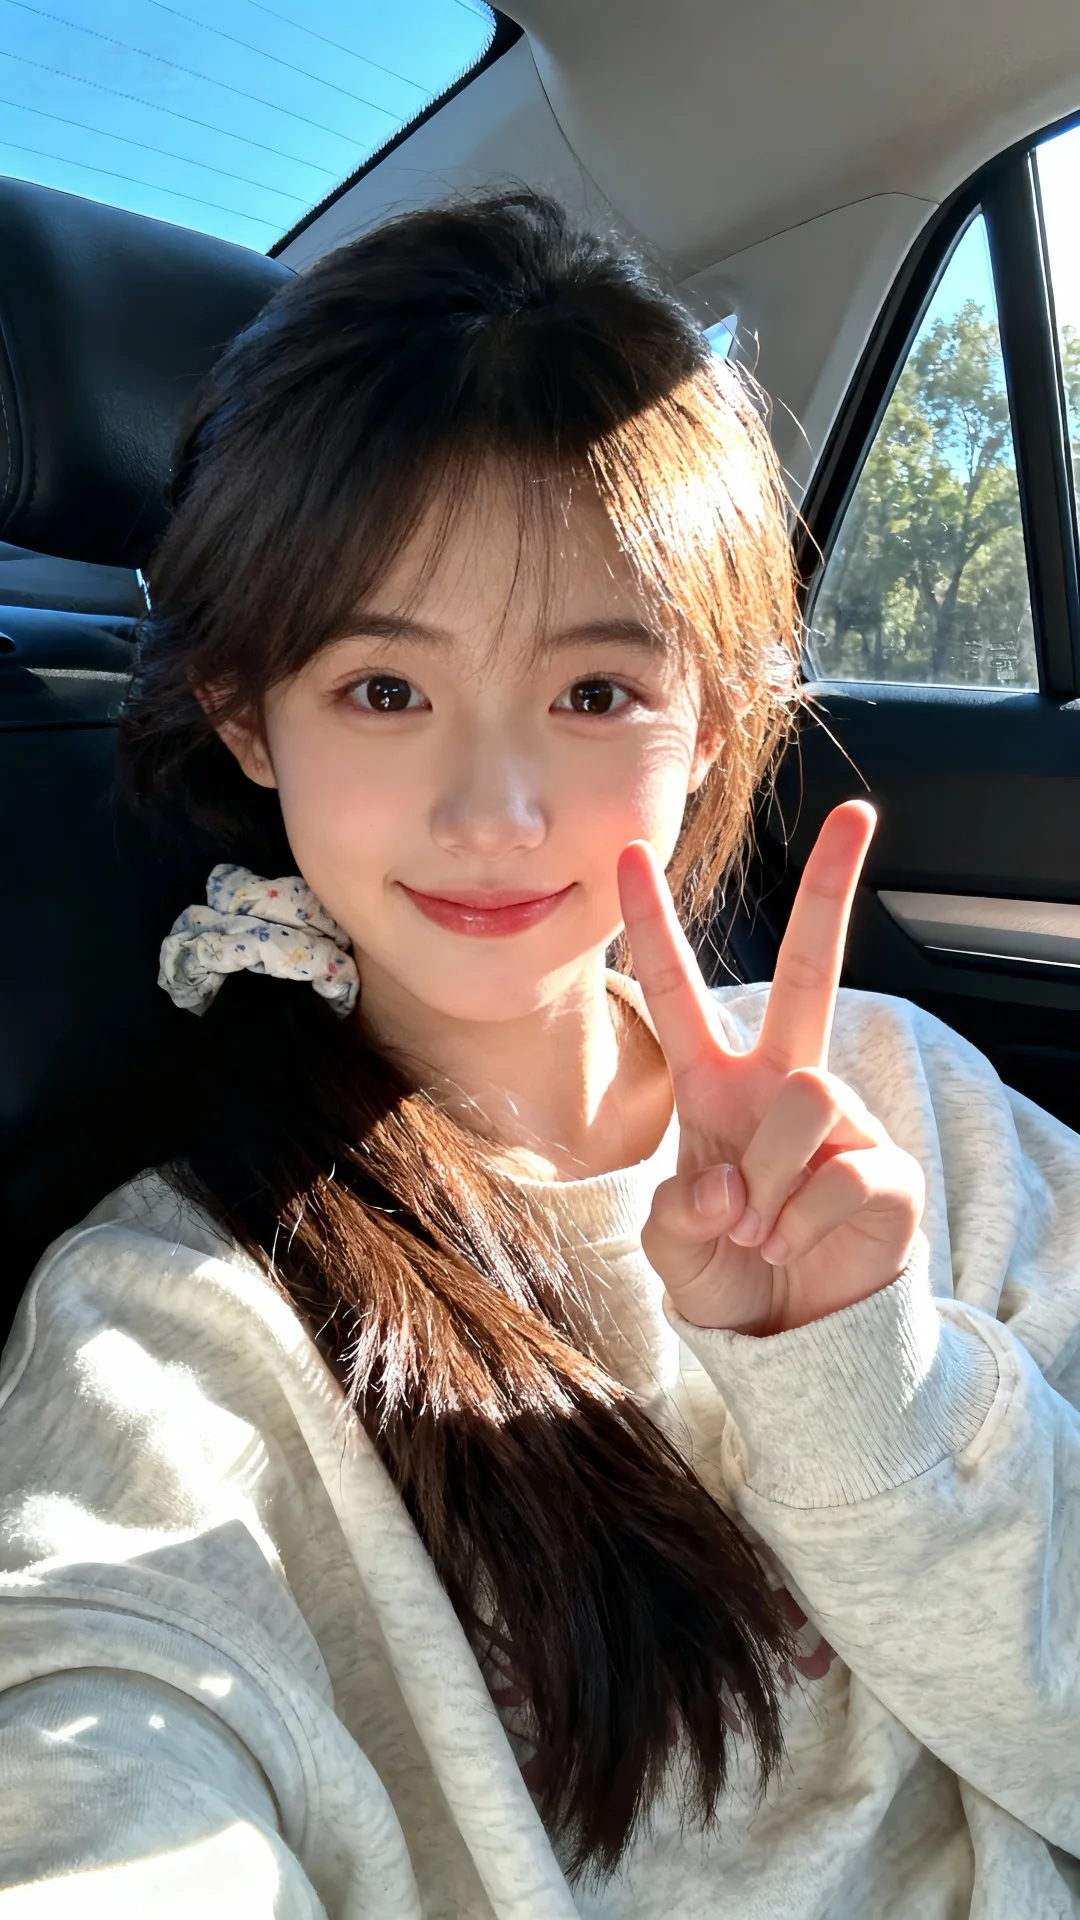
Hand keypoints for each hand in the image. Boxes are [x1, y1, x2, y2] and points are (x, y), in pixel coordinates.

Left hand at [617, 802, 924, 1335]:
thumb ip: (679, 1215)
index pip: (677, 994)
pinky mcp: (886, 1166)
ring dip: (770, 1185)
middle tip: (859, 815)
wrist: (791, 1334)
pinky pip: (840, 1174)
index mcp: (714, 1088)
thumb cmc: (726, 1268)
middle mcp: (779, 1085)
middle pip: (805, 973)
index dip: (653, 927)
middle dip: (831, 890)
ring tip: (765, 1229)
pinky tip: (804, 1244)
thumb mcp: (672, 1248)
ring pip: (802, 1102)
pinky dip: (806, 1226)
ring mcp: (840, 1119)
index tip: (630, 853)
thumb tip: (733, 1186)